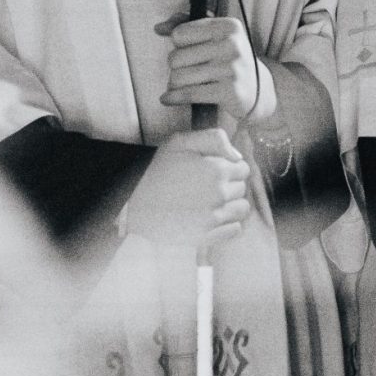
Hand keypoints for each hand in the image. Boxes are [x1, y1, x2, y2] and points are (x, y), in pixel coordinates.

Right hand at [125, 127, 250, 247]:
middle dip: (230, 185)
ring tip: (212, 202)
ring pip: (242, 209)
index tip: (216, 170)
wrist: (132, 205)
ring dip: (232, 204)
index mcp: (217, 170)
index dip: (231, 167)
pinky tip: (212, 217)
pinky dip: (229, 224)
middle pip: (242, 188)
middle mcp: (220, 195)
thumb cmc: (155, 171)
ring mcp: (214, 218)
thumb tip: (236, 155)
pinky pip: (235, 229)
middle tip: (207, 185)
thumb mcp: (179, 142)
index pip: (243, 168)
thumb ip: (213, 138)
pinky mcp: (206, 237)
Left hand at [156, 13, 264, 120]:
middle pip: (175, 57)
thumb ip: (185, 26)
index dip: (179, 45)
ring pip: (178, 77)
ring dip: (175, 84)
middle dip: (176, 68)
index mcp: (227, 26)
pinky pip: (189, 93)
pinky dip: (173, 98)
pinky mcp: (229, 91)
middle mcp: (232, 44)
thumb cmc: (229, 60)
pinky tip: (167, 99)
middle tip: (187, 71)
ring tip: (184, 84)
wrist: (259, 89)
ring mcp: (231, 68)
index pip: (180, 34)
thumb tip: (158, 28)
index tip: (189, 51)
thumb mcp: (215, 36)